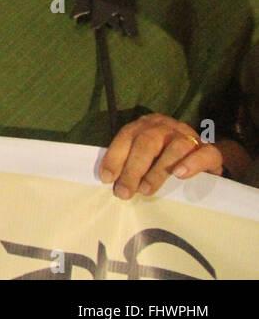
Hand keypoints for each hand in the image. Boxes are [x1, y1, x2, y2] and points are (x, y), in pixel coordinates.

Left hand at [99, 113, 221, 197]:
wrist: (203, 156)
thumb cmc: (165, 158)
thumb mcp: (145, 156)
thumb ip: (129, 162)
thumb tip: (109, 181)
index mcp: (145, 126)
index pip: (127, 136)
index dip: (115, 156)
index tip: (107, 178)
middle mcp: (166, 127)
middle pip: (147, 142)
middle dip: (133, 169)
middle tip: (124, 192)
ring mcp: (189, 136)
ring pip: (174, 148)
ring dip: (157, 171)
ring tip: (145, 190)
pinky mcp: (210, 150)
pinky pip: (204, 154)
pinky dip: (191, 164)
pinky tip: (179, 174)